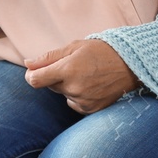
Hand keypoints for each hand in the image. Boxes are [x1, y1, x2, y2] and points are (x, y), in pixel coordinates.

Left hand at [23, 39, 140, 112]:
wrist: (130, 66)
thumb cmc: (100, 51)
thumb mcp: (73, 47)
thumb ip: (48, 57)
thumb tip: (27, 64)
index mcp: (68, 70)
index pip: (35, 80)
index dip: (31, 75)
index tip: (34, 71)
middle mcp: (74, 88)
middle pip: (50, 86)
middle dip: (54, 76)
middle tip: (72, 66)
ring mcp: (83, 101)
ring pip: (63, 94)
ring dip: (67, 86)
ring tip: (85, 74)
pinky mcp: (91, 110)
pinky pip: (74, 103)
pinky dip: (77, 95)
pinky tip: (90, 85)